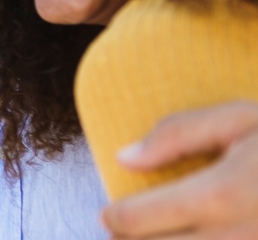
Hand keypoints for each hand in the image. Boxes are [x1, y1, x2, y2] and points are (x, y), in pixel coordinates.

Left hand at [101, 101, 257, 238]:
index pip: (137, 221)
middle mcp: (235, 235)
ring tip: (150, 234)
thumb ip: (179, 135)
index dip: (114, 217)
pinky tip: (187, 234)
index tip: (107, 213)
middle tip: (121, 229)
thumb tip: (126, 157)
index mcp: (220, 195)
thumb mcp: (241, 120)